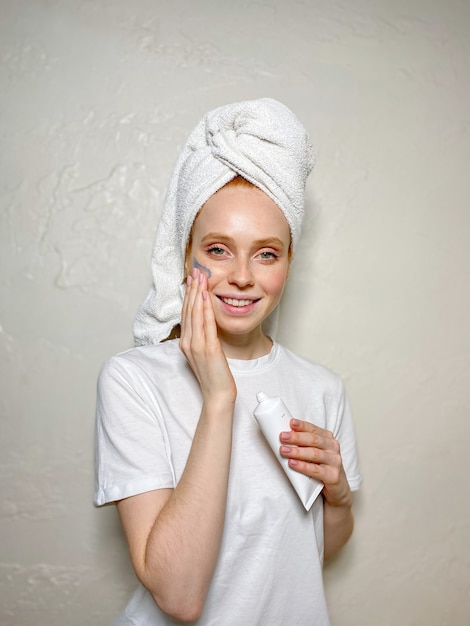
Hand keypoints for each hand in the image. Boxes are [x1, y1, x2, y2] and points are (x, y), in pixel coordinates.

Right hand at [179, 269, 236, 404]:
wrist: (217, 395)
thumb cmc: (213, 376)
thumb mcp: (204, 354)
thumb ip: (202, 339)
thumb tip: (204, 325)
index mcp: (185, 343)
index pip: (186, 314)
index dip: (189, 295)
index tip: (192, 280)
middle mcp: (187, 342)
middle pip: (189, 310)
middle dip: (192, 289)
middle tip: (196, 271)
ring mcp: (196, 345)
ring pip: (195, 313)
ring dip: (198, 293)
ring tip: (201, 277)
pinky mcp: (208, 348)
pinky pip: (206, 323)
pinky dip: (206, 307)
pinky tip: (207, 295)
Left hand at [279, 419, 351, 506]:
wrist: (338, 488)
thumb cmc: (322, 467)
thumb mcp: (315, 453)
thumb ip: (304, 444)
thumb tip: (285, 437)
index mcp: (328, 439)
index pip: (313, 429)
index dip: (302, 425)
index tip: (291, 422)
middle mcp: (333, 447)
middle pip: (313, 440)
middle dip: (296, 437)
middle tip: (283, 436)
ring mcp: (334, 461)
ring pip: (314, 454)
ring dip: (297, 452)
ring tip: (284, 450)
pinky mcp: (333, 476)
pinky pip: (316, 470)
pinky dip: (303, 466)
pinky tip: (292, 464)